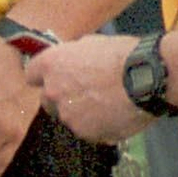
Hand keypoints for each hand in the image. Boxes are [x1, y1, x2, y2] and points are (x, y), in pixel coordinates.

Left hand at [24, 34, 151, 145]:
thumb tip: (72, 61)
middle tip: (82, 93)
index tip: (53, 77)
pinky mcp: (87, 133)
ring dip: (81, 113)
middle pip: (46, 100)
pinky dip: (98, 125)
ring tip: (106, 103)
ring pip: (68, 117)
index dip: (43, 76)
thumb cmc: (121, 55)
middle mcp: (53, 91)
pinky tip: (114, 114)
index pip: (31, 74)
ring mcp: (69, 115)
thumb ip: (72, 56)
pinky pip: (88, 131)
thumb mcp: (90, 43)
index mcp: (51, 65)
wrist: (146, 78)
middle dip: (60, 97)